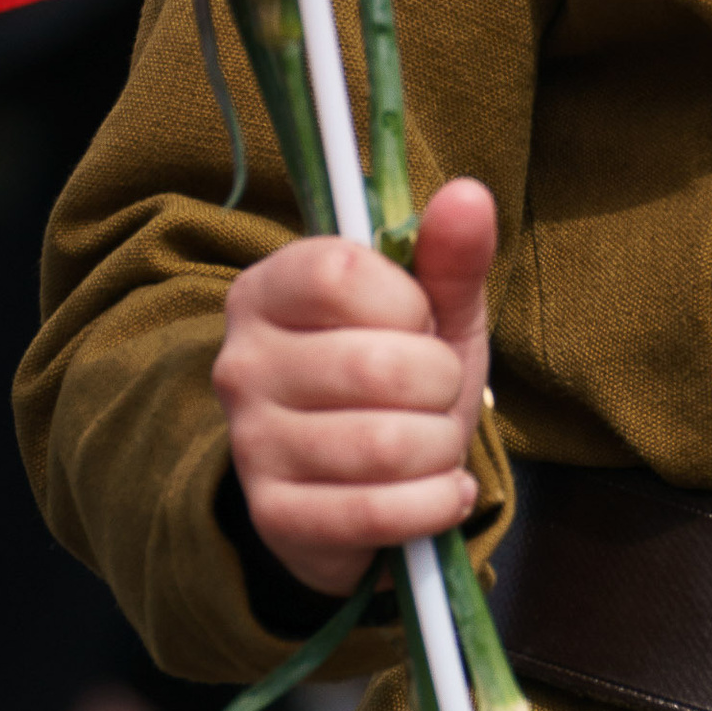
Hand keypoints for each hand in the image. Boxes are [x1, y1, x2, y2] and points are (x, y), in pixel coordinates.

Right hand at [216, 178, 495, 596]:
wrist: (364, 480)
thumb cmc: (400, 377)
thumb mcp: (433, 310)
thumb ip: (450, 256)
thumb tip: (469, 194)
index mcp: (269, 289)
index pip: (342, 273)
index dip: (408, 303)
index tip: (419, 321)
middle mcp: (242, 362)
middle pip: (376, 366)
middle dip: (441, 385)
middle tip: (436, 392)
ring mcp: (250, 443)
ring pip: (383, 445)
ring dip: (441, 448)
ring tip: (435, 443)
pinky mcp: (274, 516)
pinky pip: (377, 513)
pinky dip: (435, 503)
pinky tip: (440, 491)